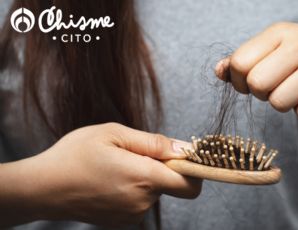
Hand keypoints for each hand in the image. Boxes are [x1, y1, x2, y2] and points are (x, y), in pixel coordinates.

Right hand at [1, 123, 200, 226]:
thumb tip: (184, 148)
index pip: (190, 184)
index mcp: (144, 177)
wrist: (42, 188)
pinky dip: (133, 190)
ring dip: (144, 178)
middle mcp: (142, 202)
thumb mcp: (114, 134)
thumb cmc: (75, 155)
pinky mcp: (122, 222)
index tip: (182, 157)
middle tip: (132, 155)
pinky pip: (140, 202)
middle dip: (161, 168)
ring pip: (154, 192)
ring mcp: (132, 215)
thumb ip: (153, 142)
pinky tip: (110, 181)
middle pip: (171, 184)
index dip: (193, 169)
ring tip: (115, 168)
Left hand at [215, 22, 297, 119]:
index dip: (240, 81)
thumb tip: (219, 71)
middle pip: (257, 85)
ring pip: (280, 103)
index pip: (240, 63)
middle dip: (262, 94)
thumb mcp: (275, 48)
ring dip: (284, 104)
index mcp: (280, 32)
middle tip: (277, 87)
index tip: (252, 82)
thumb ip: (243, 59)